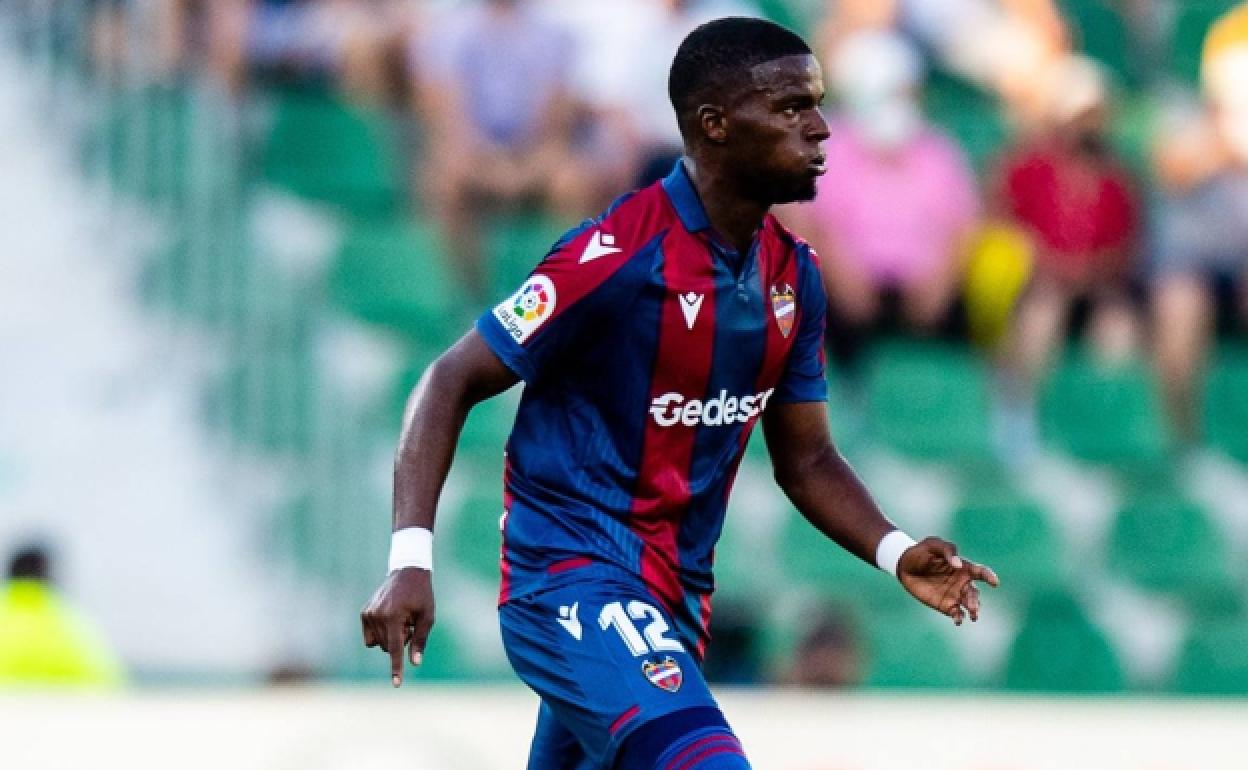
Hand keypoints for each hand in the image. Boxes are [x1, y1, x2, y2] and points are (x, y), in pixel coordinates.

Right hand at [360, 567, 434, 685]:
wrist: (407, 573)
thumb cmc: (421, 595)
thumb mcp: (427, 617)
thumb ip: (420, 640)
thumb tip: (415, 663)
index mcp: (393, 616)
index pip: (394, 649)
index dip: (396, 667)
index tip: (397, 684)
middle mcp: (377, 615)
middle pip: (387, 647)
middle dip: (399, 642)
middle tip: (410, 625)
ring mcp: (368, 613)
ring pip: (378, 644)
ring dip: (390, 638)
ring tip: (401, 620)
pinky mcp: (364, 612)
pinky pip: (370, 637)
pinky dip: (380, 634)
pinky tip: (390, 620)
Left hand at [896, 537, 998, 625]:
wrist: (904, 566)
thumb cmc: (921, 552)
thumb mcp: (932, 545)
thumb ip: (947, 550)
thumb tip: (958, 564)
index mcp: (963, 567)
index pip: (980, 572)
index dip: (989, 576)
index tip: (994, 582)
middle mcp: (962, 582)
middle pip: (974, 593)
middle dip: (976, 600)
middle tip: (973, 606)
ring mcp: (955, 595)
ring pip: (969, 604)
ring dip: (973, 610)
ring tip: (972, 616)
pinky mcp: (945, 605)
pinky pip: (956, 613)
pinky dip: (959, 618)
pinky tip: (958, 621)